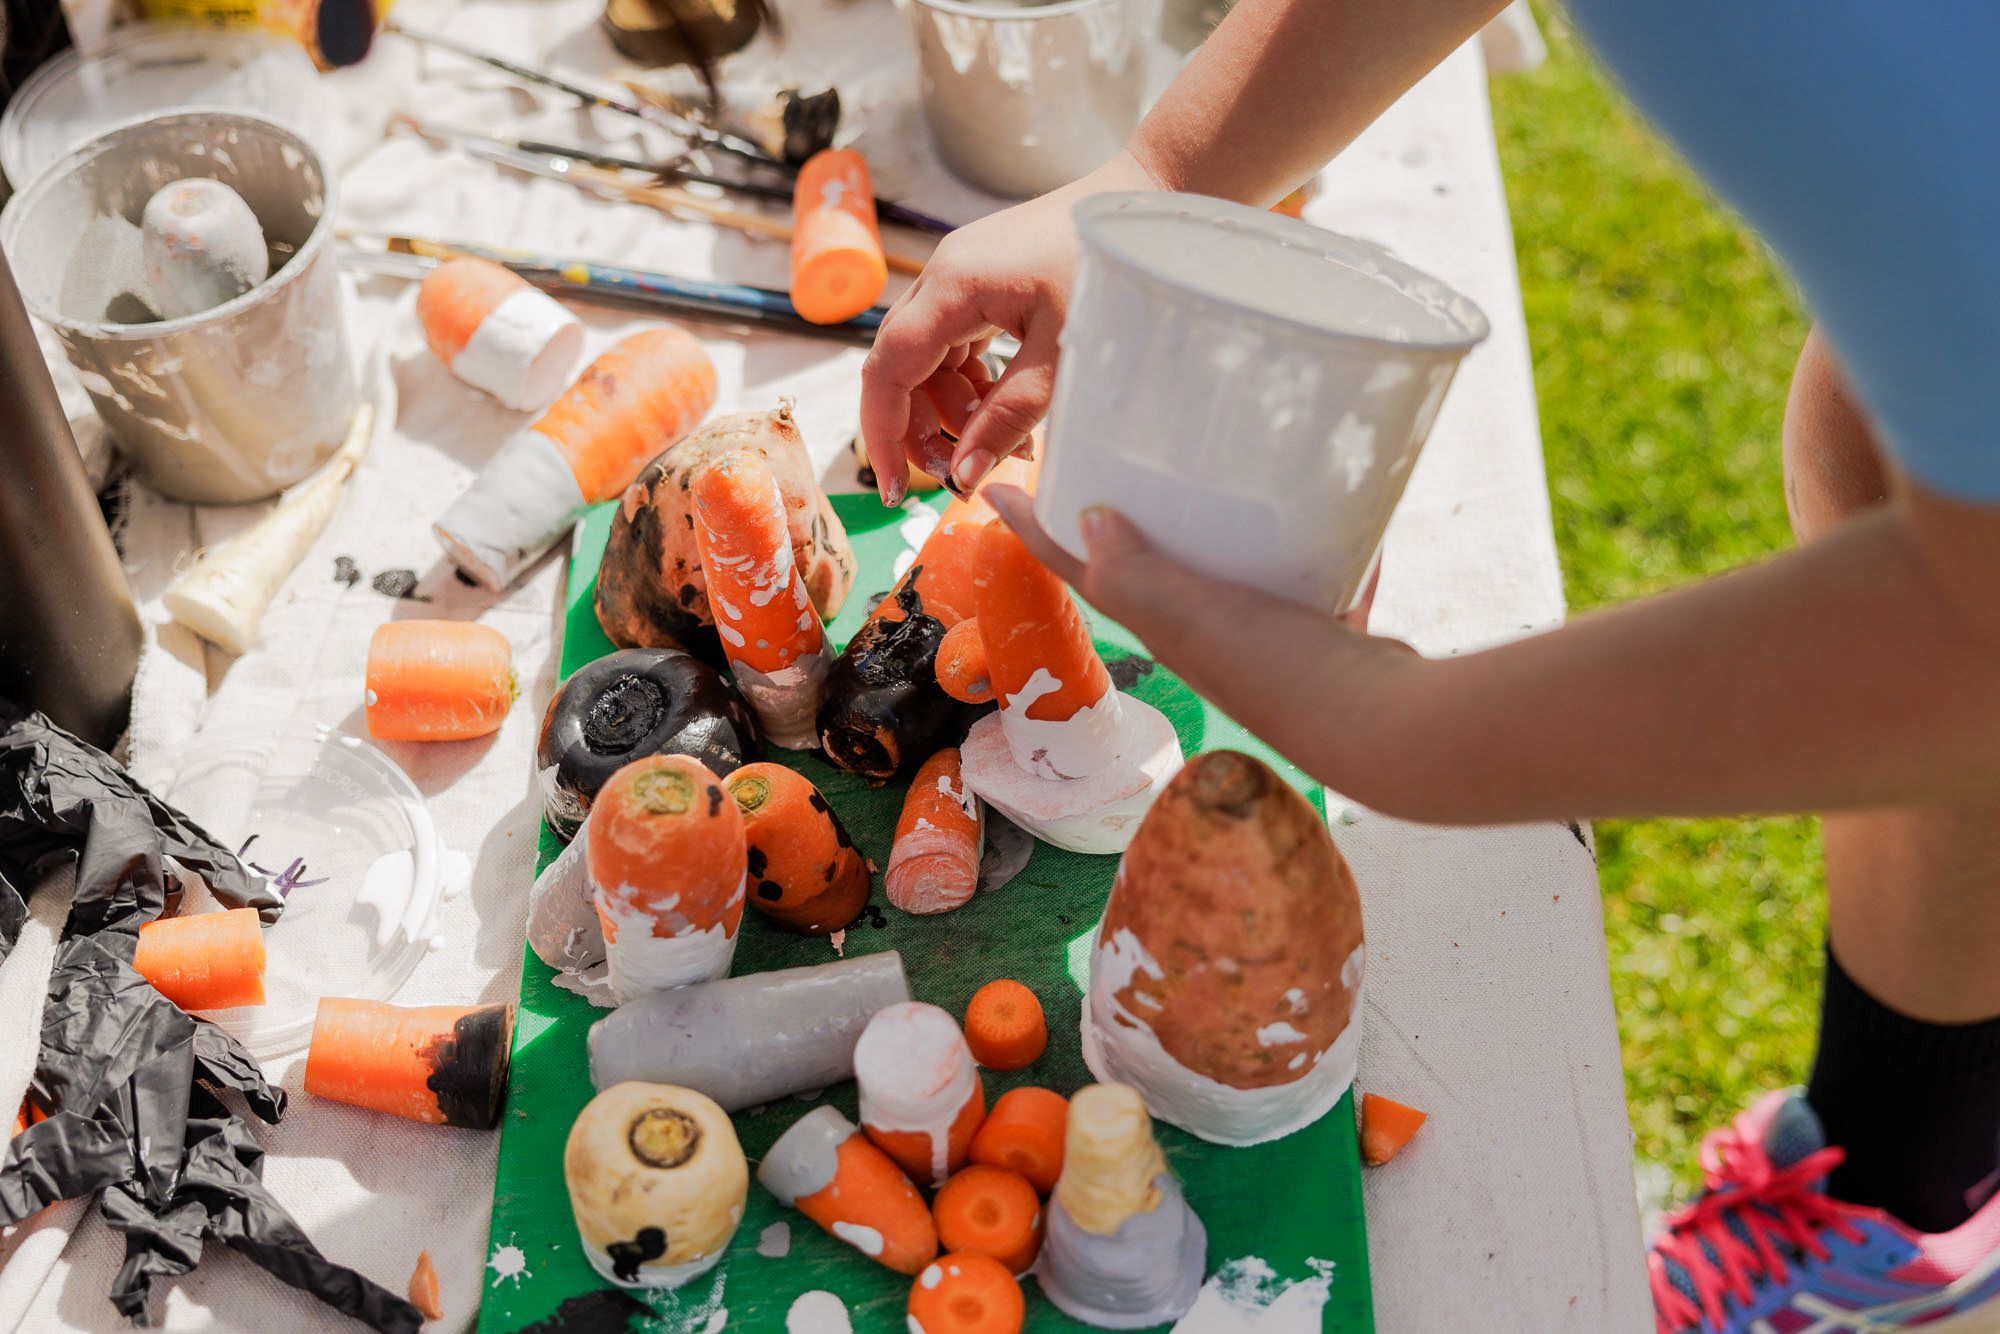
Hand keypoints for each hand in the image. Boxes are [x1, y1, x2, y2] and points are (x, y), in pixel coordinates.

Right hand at [860, 152, 1161, 505]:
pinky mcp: (979, 288)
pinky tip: (1011, 415)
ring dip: (955, 413)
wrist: (1139, 205)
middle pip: (899, 370)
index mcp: (953, 286)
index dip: (884, 434)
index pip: (887, 370)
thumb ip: (1010, 415)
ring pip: (927, 365)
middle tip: (960, 478)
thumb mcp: (1062, 353)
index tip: (895, 490)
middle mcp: (942, 278)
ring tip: (1009, 448)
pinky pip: (955, 350)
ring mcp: (958, 280)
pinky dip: (974, 388)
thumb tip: (963, 476)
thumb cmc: (1107, 269)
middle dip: (921, 431)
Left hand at [983, 485, 1419, 797]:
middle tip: (1108, 456)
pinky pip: (1298, 568)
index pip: (1073, 567)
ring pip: (1220, 563)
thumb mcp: (1183, 611)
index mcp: (1155, 620)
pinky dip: (1302, 538)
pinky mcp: (1312, 626)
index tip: (991, 486)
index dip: (1029, 529)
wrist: (1372, 718)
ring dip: (1209, 525)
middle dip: (1118, 514)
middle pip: (1140, 562)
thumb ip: (1132, 570)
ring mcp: (1256, 630)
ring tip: (1212, 466)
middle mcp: (1197, 628)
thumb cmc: (1269, 666)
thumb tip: (1087, 517)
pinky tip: (1319, 498)